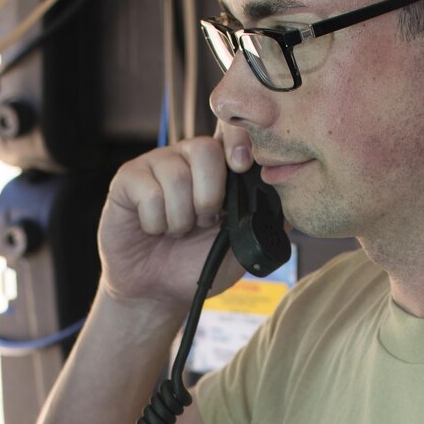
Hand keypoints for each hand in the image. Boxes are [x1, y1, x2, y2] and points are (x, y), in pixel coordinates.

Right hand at [97, 132, 252, 310]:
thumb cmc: (199, 264)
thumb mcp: (244, 246)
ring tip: (177, 231)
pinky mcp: (128, 179)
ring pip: (176, 175)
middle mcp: (188, 158)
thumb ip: (268, 217)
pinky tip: (153, 229)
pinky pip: (148, 191)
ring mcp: (156, 165)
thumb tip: (295, 194)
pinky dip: (155, 221)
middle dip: (209, 197)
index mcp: (219, 167)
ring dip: (180, 218)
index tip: (242, 166)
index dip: (237, 140)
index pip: (230, 131)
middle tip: (203, 223)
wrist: (157, 292)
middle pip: (204, 150)